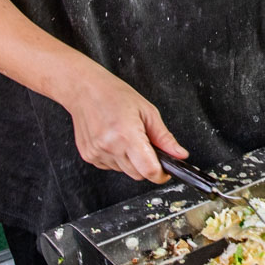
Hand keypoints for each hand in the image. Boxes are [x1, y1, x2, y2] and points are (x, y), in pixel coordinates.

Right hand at [59, 68, 187, 182]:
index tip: (165, 170)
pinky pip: (111, 166)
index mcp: (127, 134)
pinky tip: (114, 140)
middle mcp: (110, 146)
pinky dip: (117, 158)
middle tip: (145, 144)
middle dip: (147, 165)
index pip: (149, 170)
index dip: (161, 174)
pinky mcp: (89, 156)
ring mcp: (97, 153)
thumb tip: (180, 154)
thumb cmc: (114, 95)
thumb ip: (164, 138)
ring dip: (131, 160)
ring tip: (126, 136)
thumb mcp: (147, 111)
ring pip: (124, 171)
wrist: (84, 90)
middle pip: (138, 174)